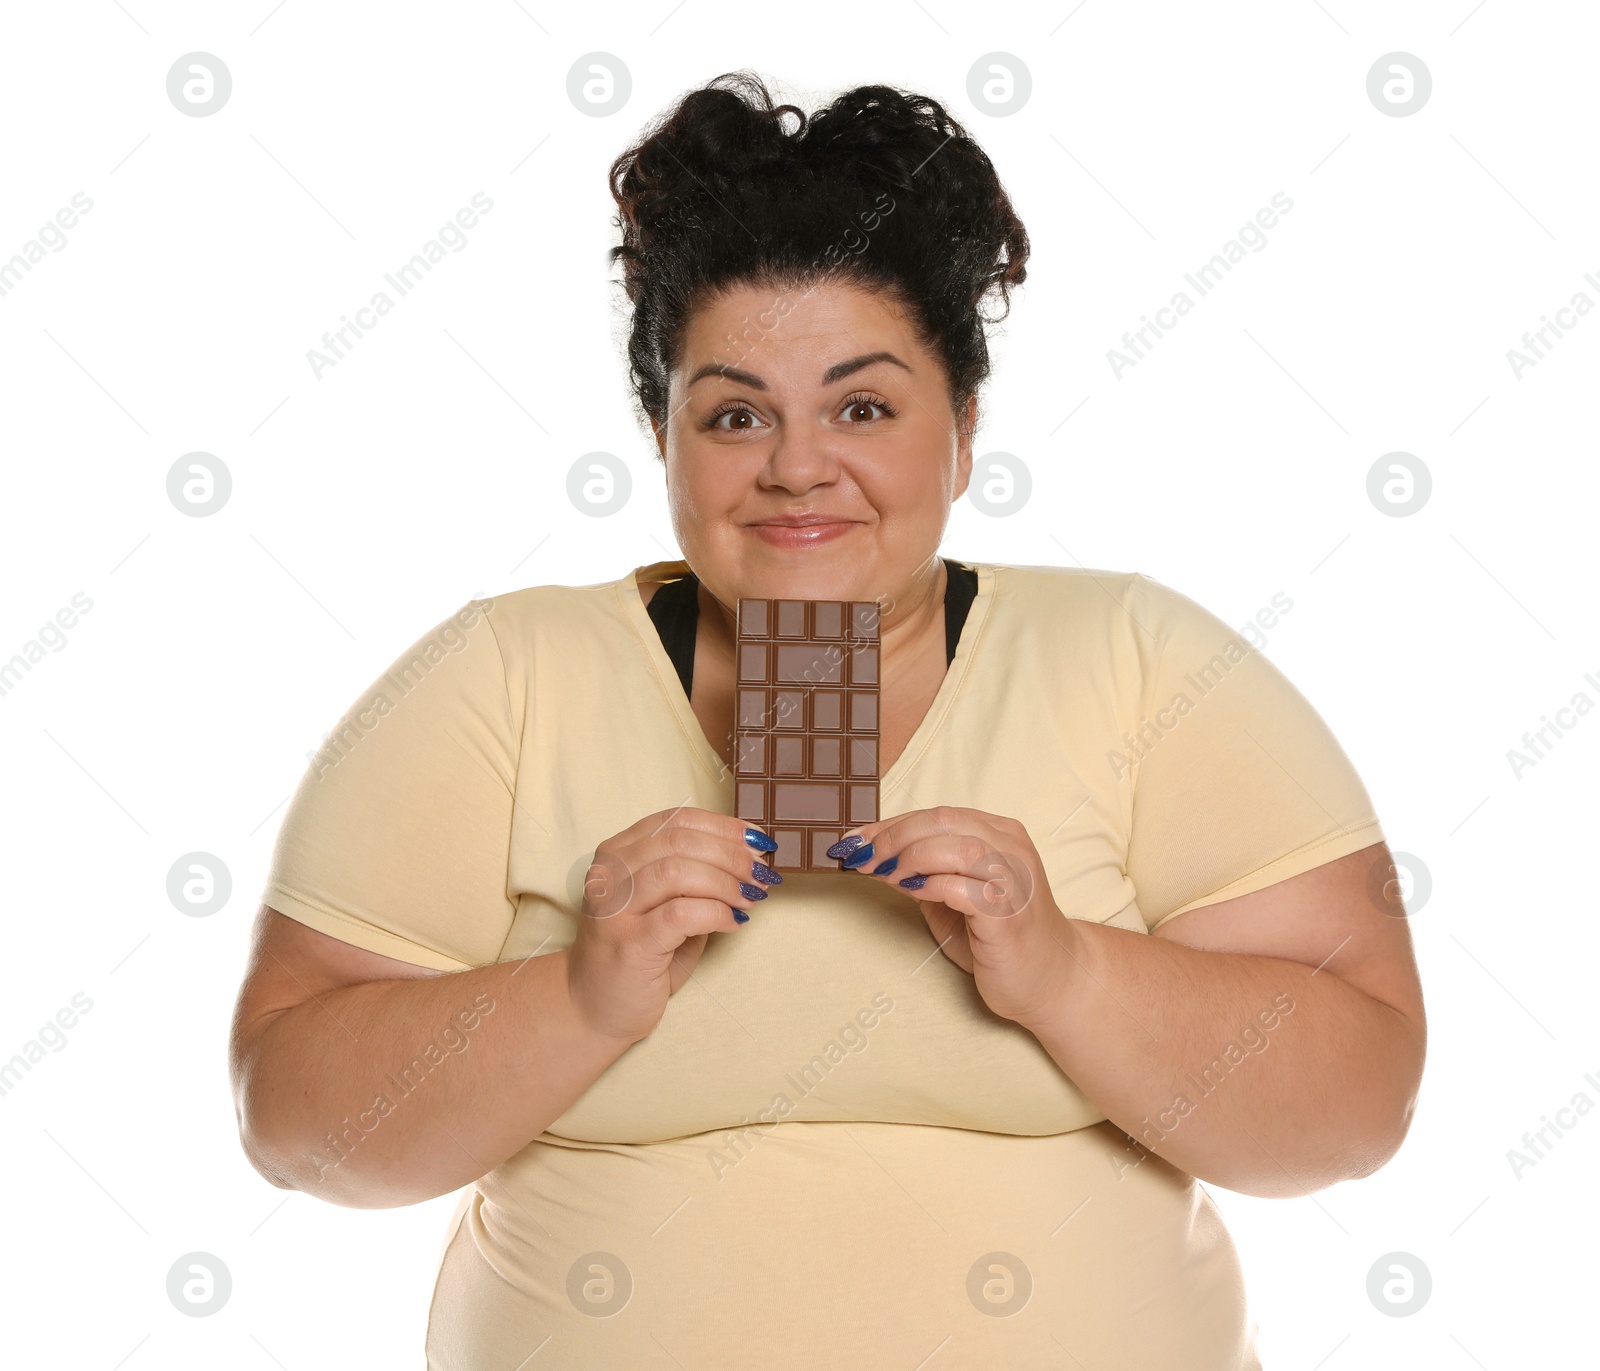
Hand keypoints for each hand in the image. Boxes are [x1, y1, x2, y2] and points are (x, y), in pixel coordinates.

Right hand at [565, 807, 782, 1044]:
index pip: (676, 819)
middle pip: (680, 840)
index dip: (723, 826)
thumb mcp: (663, 904)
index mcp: (618, 853)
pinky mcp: (629, 943)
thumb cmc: (637, 953)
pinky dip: (716, 913)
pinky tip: (733, 923)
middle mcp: (610, 874)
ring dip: (726, 882)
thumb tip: (750, 859)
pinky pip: (681, 914)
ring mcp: (614, 909)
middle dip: (731, 854)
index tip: (757, 840)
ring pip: (678, 871)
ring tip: (750, 897)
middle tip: (760, 873)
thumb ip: (694, 878)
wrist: (592, 1007)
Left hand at [828, 806, 1079, 1027]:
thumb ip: (925, 872)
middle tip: (863, 858)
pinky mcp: (1008, 913)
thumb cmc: (1001, 937)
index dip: (890, 824)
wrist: (1051, 979)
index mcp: (1000, 834)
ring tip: (884, 875)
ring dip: (909, 857)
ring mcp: (1013, 878)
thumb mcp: (956, 895)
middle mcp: (1011, 848)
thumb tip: (876, 858)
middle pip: (943, 820)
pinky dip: (930, 886)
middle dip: (893, 837)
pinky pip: (963, 887)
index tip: (854, 839)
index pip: (938, 815)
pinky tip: (910, 893)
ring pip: (955, 845)